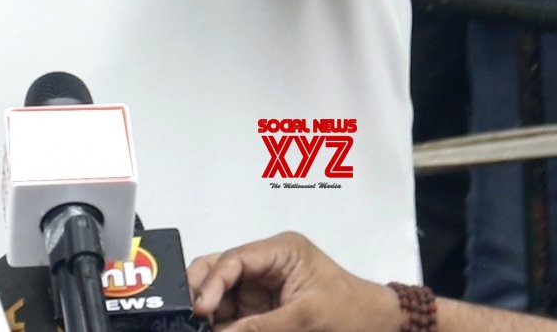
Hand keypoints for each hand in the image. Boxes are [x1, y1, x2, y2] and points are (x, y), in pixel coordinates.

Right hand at [188, 232, 401, 330]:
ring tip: (200, 325)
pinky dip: (223, 321)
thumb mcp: (309, 317)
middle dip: (202, 291)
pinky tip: (216, 329)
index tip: (200, 308)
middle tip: (191, 315)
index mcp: (280, 250)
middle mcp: (266, 262)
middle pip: (220, 269)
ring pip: (221, 291)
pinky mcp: (263, 304)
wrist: (382, 327)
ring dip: (210, 310)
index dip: (212, 282)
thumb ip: (264, 326)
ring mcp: (263, 283)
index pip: (234, 259)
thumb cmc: (354, 313)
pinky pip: (233, 310)